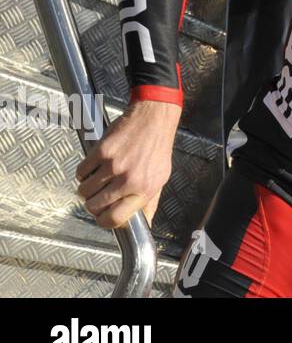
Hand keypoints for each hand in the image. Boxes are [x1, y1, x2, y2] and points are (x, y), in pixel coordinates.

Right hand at [75, 99, 181, 229]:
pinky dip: (83, 173)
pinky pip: (80, 173)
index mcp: (144, 190)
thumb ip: (149, 202)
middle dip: (92, 205)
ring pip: (84, 191)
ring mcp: (113, 166)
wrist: (154, 118)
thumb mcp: (160, 178)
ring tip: (97, 179)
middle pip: (94, 207)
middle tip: (98, 195)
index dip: (104, 221)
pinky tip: (95, 166)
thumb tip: (143, 224)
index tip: (102, 216)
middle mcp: (129, 180)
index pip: (115, 219)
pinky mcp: (101, 152)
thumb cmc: (157, 147)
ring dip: (86, 189)